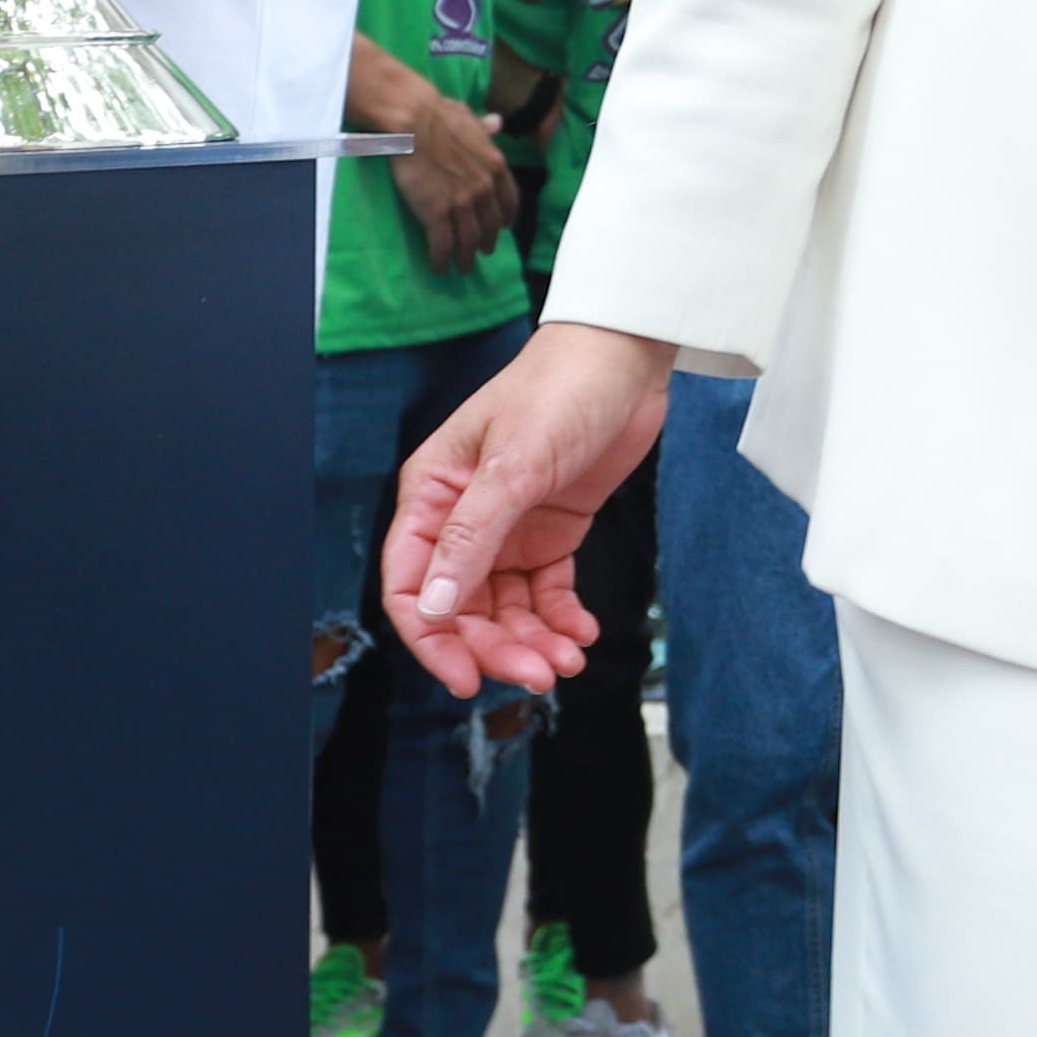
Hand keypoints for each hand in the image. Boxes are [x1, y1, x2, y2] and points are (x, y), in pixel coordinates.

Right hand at [373, 73, 516, 273]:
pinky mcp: (437, 213)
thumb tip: (497, 122)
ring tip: (462, 267)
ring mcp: (462, 203)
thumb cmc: (438, 114)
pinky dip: (441, 259)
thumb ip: (483, 128)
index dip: (505, 218)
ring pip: (468, 240)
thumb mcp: (469, 119)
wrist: (415, 121)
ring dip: (466, 258)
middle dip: (487, 242)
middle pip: (490, 225)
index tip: (503, 228)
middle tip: (481, 252)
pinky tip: (439, 267)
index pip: (508, 201)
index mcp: (495, 166)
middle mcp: (484, 188)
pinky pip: (443, 244)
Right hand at [386, 320, 675, 694]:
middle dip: (496, 648)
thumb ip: (473, 537)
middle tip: (539, 675)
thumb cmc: (559, 388)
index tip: (467, 679)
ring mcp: (508, 528)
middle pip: (460, 609)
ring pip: (505, 608)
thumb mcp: (513, 463)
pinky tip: (582, 633)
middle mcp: (462, 519)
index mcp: (432, 496)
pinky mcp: (551, 531)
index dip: (432, 640)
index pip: (410, 586)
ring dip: (532, 642)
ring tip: (569, 662)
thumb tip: (433, 608)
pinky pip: (546, 592)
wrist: (626, 356)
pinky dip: (561, 619)